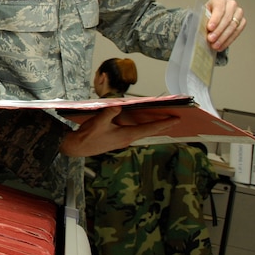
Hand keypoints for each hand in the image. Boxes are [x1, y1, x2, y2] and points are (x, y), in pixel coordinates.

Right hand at [59, 107, 178, 156]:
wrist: (78, 147)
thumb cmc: (88, 136)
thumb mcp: (98, 123)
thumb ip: (108, 114)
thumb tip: (118, 106)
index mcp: (126, 135)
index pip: (149, 129)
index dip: (163, 124)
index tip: (176, 120)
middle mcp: (127, 139)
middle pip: (149, 132)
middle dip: (162, 126)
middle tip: (176, 121)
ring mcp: (122, 140)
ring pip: (142, 132)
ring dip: (152, 127)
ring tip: (163, 122)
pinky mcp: (117, 139)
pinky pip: (134, 132)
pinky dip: (142, 128)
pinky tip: (141, 124)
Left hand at [205, 0, 244, 51]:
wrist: (213, 18)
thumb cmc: (206, 14)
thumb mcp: (202, 15)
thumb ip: (202, 20)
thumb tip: (202, 31)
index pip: (219, 8)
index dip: (215, 19)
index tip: (209, 28)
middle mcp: (231, 4)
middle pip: (227, 19)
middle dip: (218, 31)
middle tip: (210, 40)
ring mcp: (238, 13)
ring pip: (233, 26)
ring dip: (223, 37)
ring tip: (215, 45)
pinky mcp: (242, 21)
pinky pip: (237, 32)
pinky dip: (229, 40)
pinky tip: (221, 46)